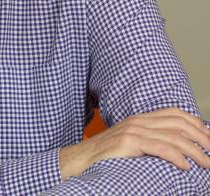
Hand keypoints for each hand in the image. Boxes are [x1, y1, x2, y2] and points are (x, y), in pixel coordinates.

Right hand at [60, 108, 209, 179]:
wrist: (81, 159)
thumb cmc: (106, 155)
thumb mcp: (131, 142)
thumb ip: (150, 140)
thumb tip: (176, 149)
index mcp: (140, 119)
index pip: (174, 113)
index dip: (195, 123)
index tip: (209, 138)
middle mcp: (138, 121)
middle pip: (178, 123)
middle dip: (202, 138)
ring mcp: (132, 131)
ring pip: (173, 136)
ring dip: (196, 151)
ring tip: (207, 164)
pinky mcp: (128, 143)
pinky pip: (159, 147)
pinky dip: (177, 157)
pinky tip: (186, 167)